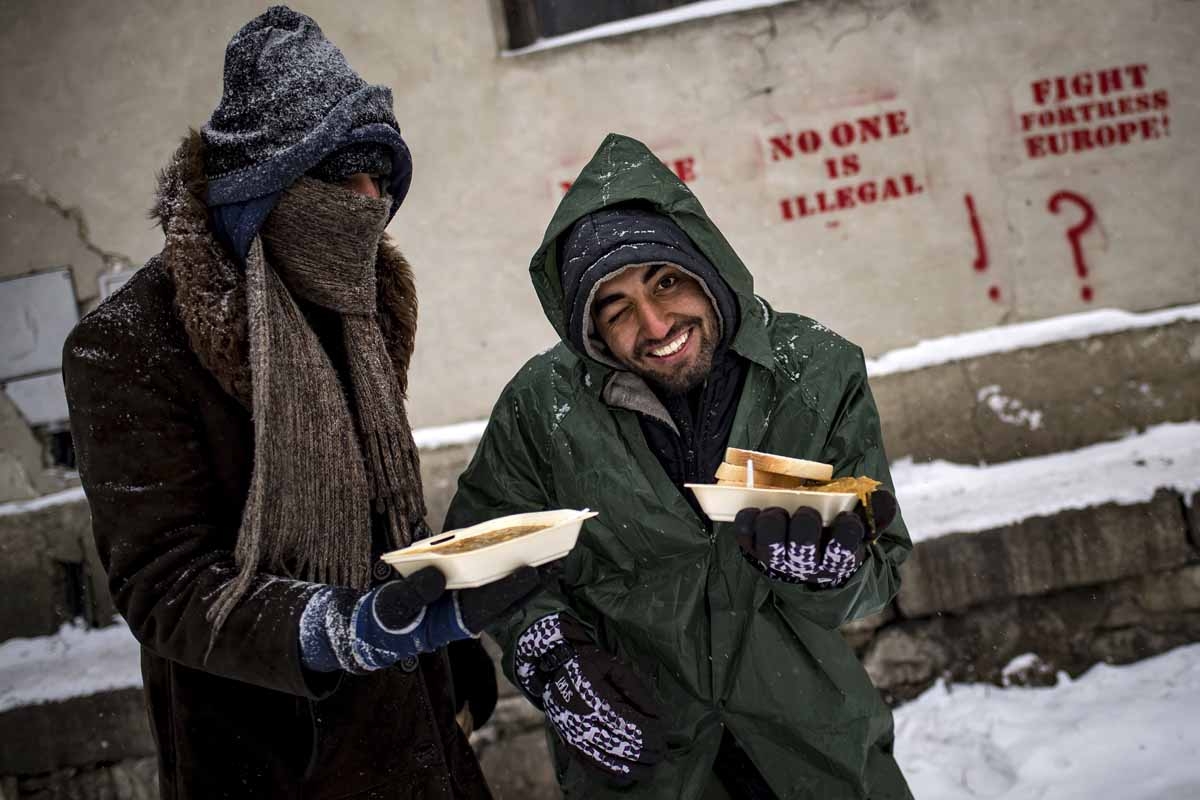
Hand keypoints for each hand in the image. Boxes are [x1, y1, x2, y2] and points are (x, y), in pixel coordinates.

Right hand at [301, 566, 541, 673]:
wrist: (382, 626)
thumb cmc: (388, 617)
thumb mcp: (394, 606)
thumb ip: (415, 593)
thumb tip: (439, 576)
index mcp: (454, 623)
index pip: (489, 605)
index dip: (511, 588)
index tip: (533, 570)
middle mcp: (468, 616)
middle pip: (508, 599)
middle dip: (533, 581)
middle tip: (560, 559)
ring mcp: (470, 607)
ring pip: (507, 593)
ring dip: (531, 577)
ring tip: (555, 556)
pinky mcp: (468, 597)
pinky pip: (496, 584)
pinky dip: (512, 571)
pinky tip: (528, 555)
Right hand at [514, 613, 664, 784]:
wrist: (553, 669)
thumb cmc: (588, 664)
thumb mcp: (615, 666)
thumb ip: (636, 689)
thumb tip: (656, 716)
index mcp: (597, 700)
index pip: (631, 726)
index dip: (651, 735)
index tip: (663, 735)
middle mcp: (584, 722)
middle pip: (622, 746)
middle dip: (646, 753)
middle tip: (661, 752)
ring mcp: (574, 736)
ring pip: (608, 762)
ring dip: (632, 769)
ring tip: (650, 768)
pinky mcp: (569, 745)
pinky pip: (591, 767)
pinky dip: (611, 775)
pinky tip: (626, 777)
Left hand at [733, 489, 897, 587]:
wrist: (806, 570)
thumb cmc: (835, 540)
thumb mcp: (862, 530)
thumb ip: (878, 514)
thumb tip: (883, 498)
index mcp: (838, 560)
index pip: (845, 547)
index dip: (847, 528)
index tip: (845, 518)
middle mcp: (807, 566)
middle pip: (803, 544)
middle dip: (805, 522)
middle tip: (807, 511)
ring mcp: (778, 561)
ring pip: (771, 543)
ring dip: (774, 520)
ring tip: (779, 511)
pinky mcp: (754, 552)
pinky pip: (744, 535)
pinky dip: (747, 519)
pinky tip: (755, 511)